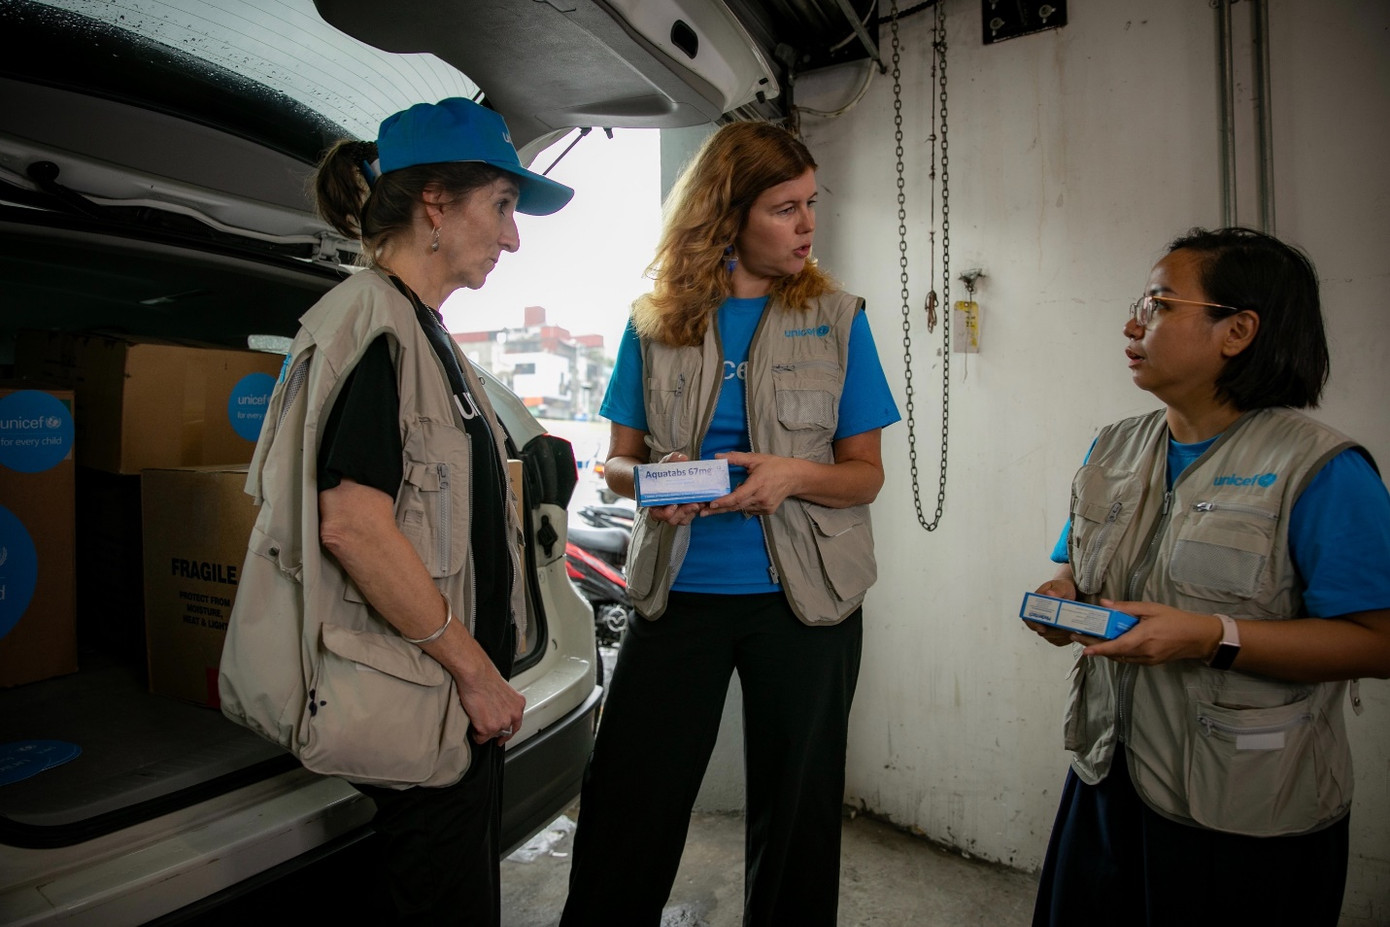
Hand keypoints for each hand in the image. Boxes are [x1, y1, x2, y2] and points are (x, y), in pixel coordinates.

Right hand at [454, 660, 525, 743]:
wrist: (476, 675)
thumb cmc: (485, 677)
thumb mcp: (503, 690)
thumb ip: (504, 703)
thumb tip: (497, 709)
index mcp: (518, 704)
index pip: (516, 724)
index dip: (508, 731)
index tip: (503, 737)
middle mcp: (514, 715)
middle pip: (503, 731)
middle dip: (494, 729)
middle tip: (484, 724)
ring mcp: (502, 723)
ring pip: (491, 735)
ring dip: (483, 729)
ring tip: (477, 716)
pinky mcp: (488, 728)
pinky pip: (480, 738)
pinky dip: (475, 733)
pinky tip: (473, 721)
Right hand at [643, 451, 708, 525]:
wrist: (670, 475)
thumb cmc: (663, 471)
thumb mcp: (665, 464)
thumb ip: (672, 460)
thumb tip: (682, 458)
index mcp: (654, 502)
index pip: (657, 514)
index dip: (664, 513)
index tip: (674, 505)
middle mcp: (664, 510)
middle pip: (672, 519)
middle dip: (684, 513)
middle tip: (694, 504)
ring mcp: (676, 512)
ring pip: (683, 519)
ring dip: (692, 512)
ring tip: (700, 502)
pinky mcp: (685, 510)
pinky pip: (691, 515)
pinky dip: (697, 510)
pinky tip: (703, 502)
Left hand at [704, 451, 799, 516]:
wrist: (794, 477)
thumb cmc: (774, 466)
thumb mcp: (755, 459)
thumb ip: (736, 458)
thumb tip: (718, 456)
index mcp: (758, 483)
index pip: (738, 496)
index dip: (724, 501)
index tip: (711, 504)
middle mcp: (761, 497)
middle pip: (736, 506)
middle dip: (719, 509)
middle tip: (703, 512)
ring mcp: (765, 506)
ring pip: (742, 509)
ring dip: (729, 507)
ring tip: (714, 507)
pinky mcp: (768, 511)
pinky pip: (749, 510)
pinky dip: (741, 506)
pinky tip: (739, 500)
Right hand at [1023, 576, 1085, 646]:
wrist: (1071, 592)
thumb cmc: (1063, 588)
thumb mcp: (1061, 586)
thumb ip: (1057, 590)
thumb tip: (1049, 594)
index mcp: (1035, 605)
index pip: (1028, 618)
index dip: (1033, 625)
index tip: (1042, 628)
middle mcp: (1039, 617)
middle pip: (1040, 631)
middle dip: (1052, 632)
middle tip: (1065, 630)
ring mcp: (1047, 626)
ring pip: (1050, 638)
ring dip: (1060, 636)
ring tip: (1072, 630)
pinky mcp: (1056, 632)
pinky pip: (1058, 641)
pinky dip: (1065, 639)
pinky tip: (1073, 634)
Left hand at [1079, 599, 1221, 666]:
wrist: (1198, 637)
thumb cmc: (1176, 620)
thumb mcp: (1151, 608)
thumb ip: (1127, 607)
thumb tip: (1105, 604)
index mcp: (1144, 637)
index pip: (1117, 646)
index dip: (1099, 649)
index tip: (1084, 650)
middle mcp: (1144, 652)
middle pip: (1115, 653)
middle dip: (1095, 647)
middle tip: (1079, 639)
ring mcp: (1148, 659)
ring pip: (1121, 658)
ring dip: (1105, 651)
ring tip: (1090, 641)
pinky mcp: (1151, 663)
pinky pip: (1129, 659)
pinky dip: (1118, 653)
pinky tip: (1110, 644)